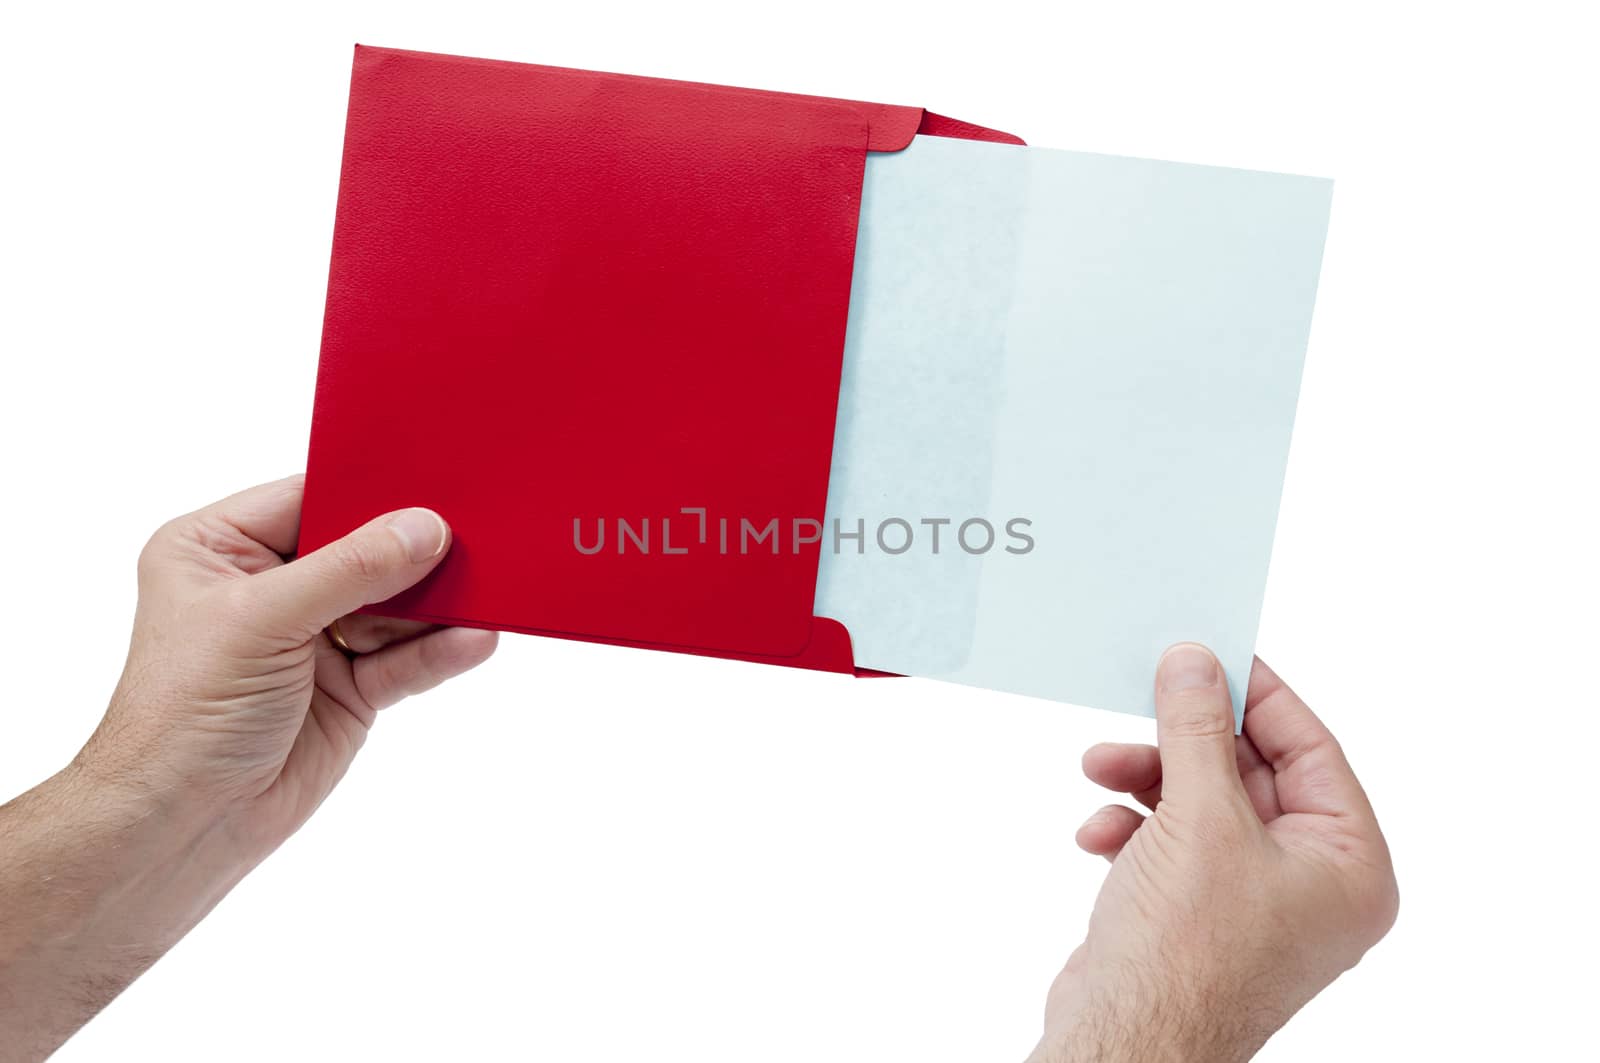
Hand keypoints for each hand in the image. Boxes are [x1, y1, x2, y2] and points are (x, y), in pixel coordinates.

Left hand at [1, 475, 495, 1059]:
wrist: (181, 827)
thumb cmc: (184, 716)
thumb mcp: (262, 621)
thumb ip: (350, 570)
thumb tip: (425, 528)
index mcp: (219, 548)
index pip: (309, 499)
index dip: (369, 490)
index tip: (434, 482)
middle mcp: (268, 586)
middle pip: (362, 550)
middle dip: (414, 549)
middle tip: (476, 533)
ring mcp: (313, 639)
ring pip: (393, 605)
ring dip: (438, 602)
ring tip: (491, 586)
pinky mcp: (349, 688)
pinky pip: (406, 658)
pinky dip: (441, 650)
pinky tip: (477, 638)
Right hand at [1029, 645, 1397, 1062]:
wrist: (1126, 1041)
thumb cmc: (1186, 958)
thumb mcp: (1198, 818)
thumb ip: (1197, 729)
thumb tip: (1195, 661)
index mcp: (1350, 867)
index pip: (1312, 748)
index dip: (1257, 694)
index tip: (1211, 650)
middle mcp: (1314, 886)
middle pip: (1250, 773)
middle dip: (1184, 742)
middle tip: (1144, 693)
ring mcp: (1257, 903)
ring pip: (1204, 805)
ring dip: (1148, 782)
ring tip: (1099, 767)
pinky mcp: (1203, 914)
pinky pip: (1175, 844)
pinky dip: (1133, 829)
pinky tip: (1098, 834)